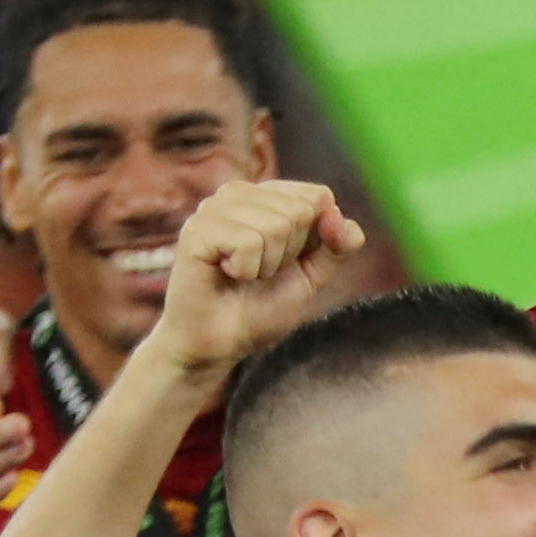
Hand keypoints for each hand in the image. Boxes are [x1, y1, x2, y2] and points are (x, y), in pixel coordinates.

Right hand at [154, 180, 365, 383]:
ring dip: (267, 264)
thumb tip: (339, 216)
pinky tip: (226, 273)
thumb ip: (337, 246)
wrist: (220, 343)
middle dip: (290, 253)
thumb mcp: (313, 275)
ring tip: (242, 274)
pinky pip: (248, 242)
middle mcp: (238, 193)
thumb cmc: (262, 307)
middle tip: (261, 271)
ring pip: (276, 225)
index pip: (318, 196)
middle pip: (300, 210)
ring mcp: (214, 208)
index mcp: (266, 196)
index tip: (288, 261)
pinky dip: (246, 269)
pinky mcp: (196, 229)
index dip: (316, 238)